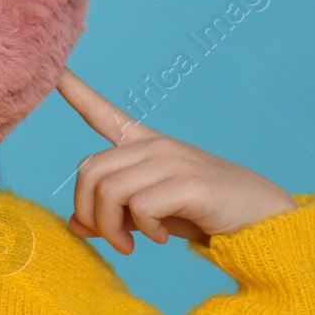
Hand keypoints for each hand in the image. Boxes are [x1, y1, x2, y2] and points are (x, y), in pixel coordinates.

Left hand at [54, 67, 297, 254]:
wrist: (262, 220)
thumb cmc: (203, 214)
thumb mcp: (151, 214)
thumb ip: (114, 215)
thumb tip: (74, 226)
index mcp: (144, 146)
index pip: (104, 113)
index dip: (76, 92)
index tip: (53, 69)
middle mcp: (154, 146)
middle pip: (88, 171)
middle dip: (88, 213)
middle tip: (114, 240)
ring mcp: (170, 160)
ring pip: (107, 191)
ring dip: (111, 228)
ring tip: (132, 244)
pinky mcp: (187, 183)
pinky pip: (139, 207)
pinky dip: (144, 230)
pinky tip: (163, 237)